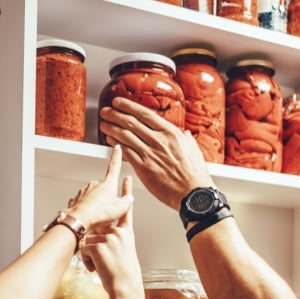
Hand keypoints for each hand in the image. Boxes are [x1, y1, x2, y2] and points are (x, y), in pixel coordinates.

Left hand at [66, 145, 132, 230]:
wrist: (79, 220)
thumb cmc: (98, 214)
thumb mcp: (120, 209)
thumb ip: (127, 202)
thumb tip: (129, 199)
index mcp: (108, 184)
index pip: (114, 166)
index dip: (117, 157)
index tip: (117, 148)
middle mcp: (95, 184)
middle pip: (105, 187)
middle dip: (107, 196)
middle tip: (109, 209)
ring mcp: (84, 191)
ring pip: (94, 195)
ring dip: (97, 203)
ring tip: (99, 216)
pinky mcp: (76, 198)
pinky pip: (85, 202)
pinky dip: (88, 208)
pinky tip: (90, 216)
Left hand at [80, 176, 140, 294]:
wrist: (125, 288)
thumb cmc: (123, 274)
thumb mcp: (122, 253)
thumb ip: (113, 240)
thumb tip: (100, 237)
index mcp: (126, 233)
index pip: (126, 209)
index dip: (126, 193)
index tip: (127, 178)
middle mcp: (119, 233)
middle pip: (97, 230)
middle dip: (93, 245)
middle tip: (104, 260)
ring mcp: (109, 238)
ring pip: (88, 241)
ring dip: (90, 257)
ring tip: (101, 267)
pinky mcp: (100, 245)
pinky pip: (85, 250)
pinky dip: (87, 262)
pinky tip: (96, 269)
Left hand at [98, 97, 215, 211]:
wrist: (194, 194)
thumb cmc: (195, 175)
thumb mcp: (194, 150)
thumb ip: (186, 140)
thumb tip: (185, 135)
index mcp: (171, 133)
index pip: (145, 114)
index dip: (129, 106)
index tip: (119, 103)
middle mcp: (159, 141)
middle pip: (131, 122)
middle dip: (115, 114)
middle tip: (106, 111)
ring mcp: (150, 154)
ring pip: (125, 136)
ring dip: (111, 128)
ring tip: (104, 125)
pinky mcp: (144, 168)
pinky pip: (126, 153)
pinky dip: (116, 145)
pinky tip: (110, 142)